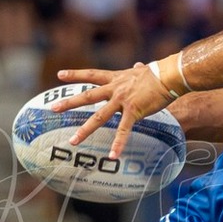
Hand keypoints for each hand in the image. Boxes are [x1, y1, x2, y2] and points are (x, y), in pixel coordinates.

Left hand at [52, 64, 174, 159]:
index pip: (91, 75)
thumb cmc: (159, 73)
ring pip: (99, 117)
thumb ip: (136, 70)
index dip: (75, 75)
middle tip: (53, 109)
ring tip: (72, 141)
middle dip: (69, 103)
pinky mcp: (133, 111)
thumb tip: (138, 65)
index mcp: (116, 79)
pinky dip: (118, 143)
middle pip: (88, 96)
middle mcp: (115, 89)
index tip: (59, 75)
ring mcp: (122, 101)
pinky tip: (113, 156)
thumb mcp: (142, 70)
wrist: (169, 75)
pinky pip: (124, 130)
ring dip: (85, 130)